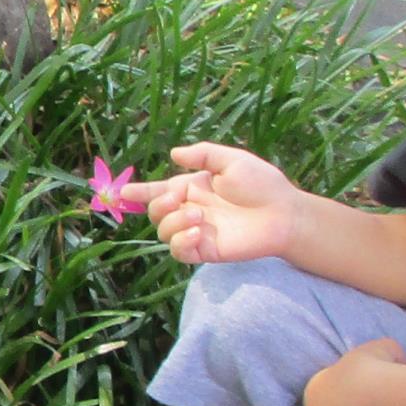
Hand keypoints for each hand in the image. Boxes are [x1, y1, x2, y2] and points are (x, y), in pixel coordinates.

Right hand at [113, 141, 307, 265]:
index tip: (120, 193)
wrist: (284, 214)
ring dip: (174, 223)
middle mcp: (190, 210)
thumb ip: (203, 155)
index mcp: (192, 188)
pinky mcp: (205, 251)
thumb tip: (173, 154)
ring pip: (163, 232)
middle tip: (180, 199)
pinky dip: (183, 241)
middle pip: (154, 212)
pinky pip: (179, 251)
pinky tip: (201, 232)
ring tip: (200, 217)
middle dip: (159, 205)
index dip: (138, 192)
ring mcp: (197, 232)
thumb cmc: (262, 184)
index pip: (158, 191)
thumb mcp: (232, 160)